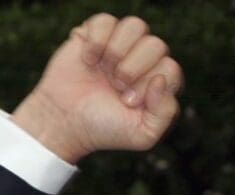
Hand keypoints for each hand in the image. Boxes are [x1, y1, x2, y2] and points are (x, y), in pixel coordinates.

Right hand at [11, 13, 182, 163]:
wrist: (64, 121)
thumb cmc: (104, 129)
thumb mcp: (143, 135)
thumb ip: (165, 113)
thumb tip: (160, 79)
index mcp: (159, 83)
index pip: (170, 68)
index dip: (148, 84)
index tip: (127, 101)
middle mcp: (144, 61)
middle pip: (156, 45)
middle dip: (133, 68)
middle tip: (115, 86)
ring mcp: (120, 46)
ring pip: (136, 26)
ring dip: (117, 51)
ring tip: (104, 70)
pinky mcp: (95, 34)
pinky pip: (106, 20)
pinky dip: (96, 41)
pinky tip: (88, 60)